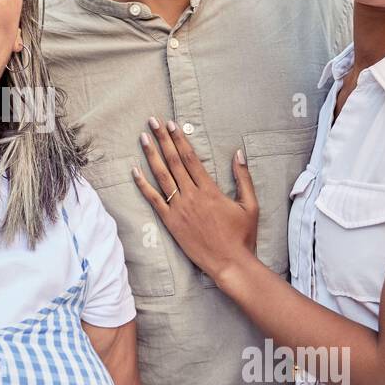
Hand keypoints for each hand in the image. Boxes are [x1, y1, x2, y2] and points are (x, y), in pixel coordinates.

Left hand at [131, 116, 258, 282]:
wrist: (229, 263)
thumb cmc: (242, 236)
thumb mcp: (249, 205)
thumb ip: (243, 178)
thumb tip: (238, 154)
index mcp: (210, 190)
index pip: (191, 158)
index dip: (180, 139)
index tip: (172, 124)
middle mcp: (192, 196)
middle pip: (173, 161)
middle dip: (162, 139)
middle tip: (153, 121)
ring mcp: (179, 209)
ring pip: (161, 176)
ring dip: (151, 155)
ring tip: (143, 138)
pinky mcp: (171, 222)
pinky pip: (153, 200)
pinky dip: (143, 184)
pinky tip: (134, 170)